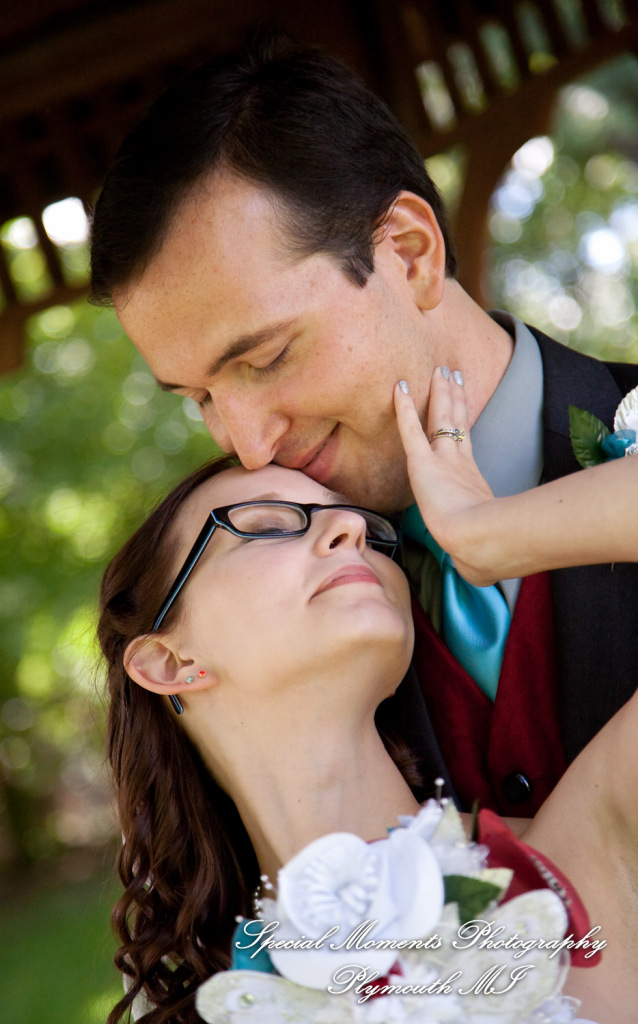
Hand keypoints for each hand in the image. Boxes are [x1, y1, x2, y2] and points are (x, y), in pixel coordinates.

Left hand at [394, 370, 499, 585]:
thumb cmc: (480, 550)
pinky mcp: (424, 463)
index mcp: (469, 479)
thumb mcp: (474, 545)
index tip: (462, 400)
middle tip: (452, 374)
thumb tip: (475, 573)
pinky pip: (412, 428)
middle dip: (454, 397)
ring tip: (438, 370)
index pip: (463, 440)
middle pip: (456, 421)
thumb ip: (471, 551)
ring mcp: (443, 460)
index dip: (462, 418)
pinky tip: (400, 388)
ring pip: (440, 417)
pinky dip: (405, 407)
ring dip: (438, 393)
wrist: (479, 543)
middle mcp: (458, 463)